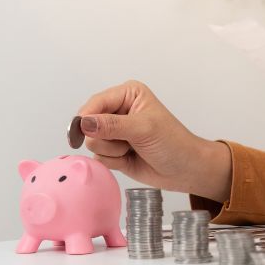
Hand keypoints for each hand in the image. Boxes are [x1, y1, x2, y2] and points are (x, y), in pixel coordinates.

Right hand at [76, 80, 231, 201]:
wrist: (184, 170)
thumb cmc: (172, 142)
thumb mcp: (143, 129)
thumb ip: (112, 125)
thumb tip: (84, 122)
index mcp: (127, 94)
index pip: (96, 102)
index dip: (86, 117)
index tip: (81, 134)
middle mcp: (118, 110)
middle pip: (89, 124)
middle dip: (105, 138)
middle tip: (127, 141)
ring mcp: (115, 131)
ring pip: (93, 143)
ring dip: (112, 151)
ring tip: (132, 148)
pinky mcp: (113, 150)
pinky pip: (98, 157)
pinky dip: (113, 161)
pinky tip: (129, 158)